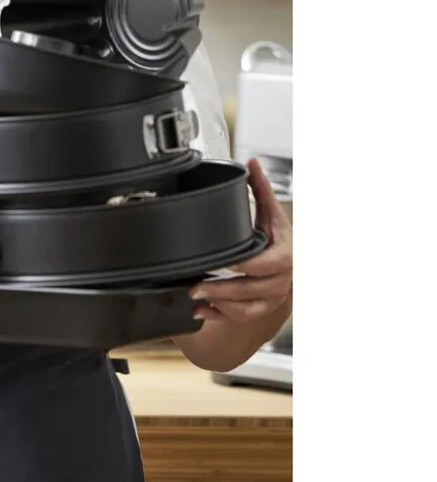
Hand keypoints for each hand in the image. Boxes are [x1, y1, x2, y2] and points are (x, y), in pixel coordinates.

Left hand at [189, 157, 291, 324]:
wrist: (287, 265)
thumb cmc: (277, 238)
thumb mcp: (271, 213)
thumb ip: (260, 189)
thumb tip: (252, 162)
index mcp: (284, 256)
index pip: (266, 265)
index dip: (246, 265)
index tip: (226, 262)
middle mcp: (279, 281)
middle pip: (251, 290)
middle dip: (221, 289)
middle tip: (196, 284)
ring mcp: (270, 299)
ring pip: (245, 309)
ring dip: (218, 304)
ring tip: (195, 296)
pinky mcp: (259, 310)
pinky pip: (238, 318)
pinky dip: (218, 316)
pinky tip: (200, 312)